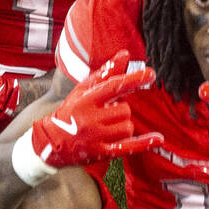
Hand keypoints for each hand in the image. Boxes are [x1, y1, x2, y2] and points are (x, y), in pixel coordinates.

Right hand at [29, 50, 161, 167]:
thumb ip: (106, 73)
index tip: (151, 74)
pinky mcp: (100, 154)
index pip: (114, 86)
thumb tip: (125, 54)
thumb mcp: (83, 90)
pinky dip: (144, 143)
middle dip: (120, 110)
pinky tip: (159, 139)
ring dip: (123, 125)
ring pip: (128, 127)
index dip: (134, 79)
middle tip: (105, 114)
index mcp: (87, 100)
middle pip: (125, 110)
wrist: (50, 143)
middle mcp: (91, 119)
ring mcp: (96, 138)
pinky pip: (127, 147)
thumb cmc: (70, 111)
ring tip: (106, 127)